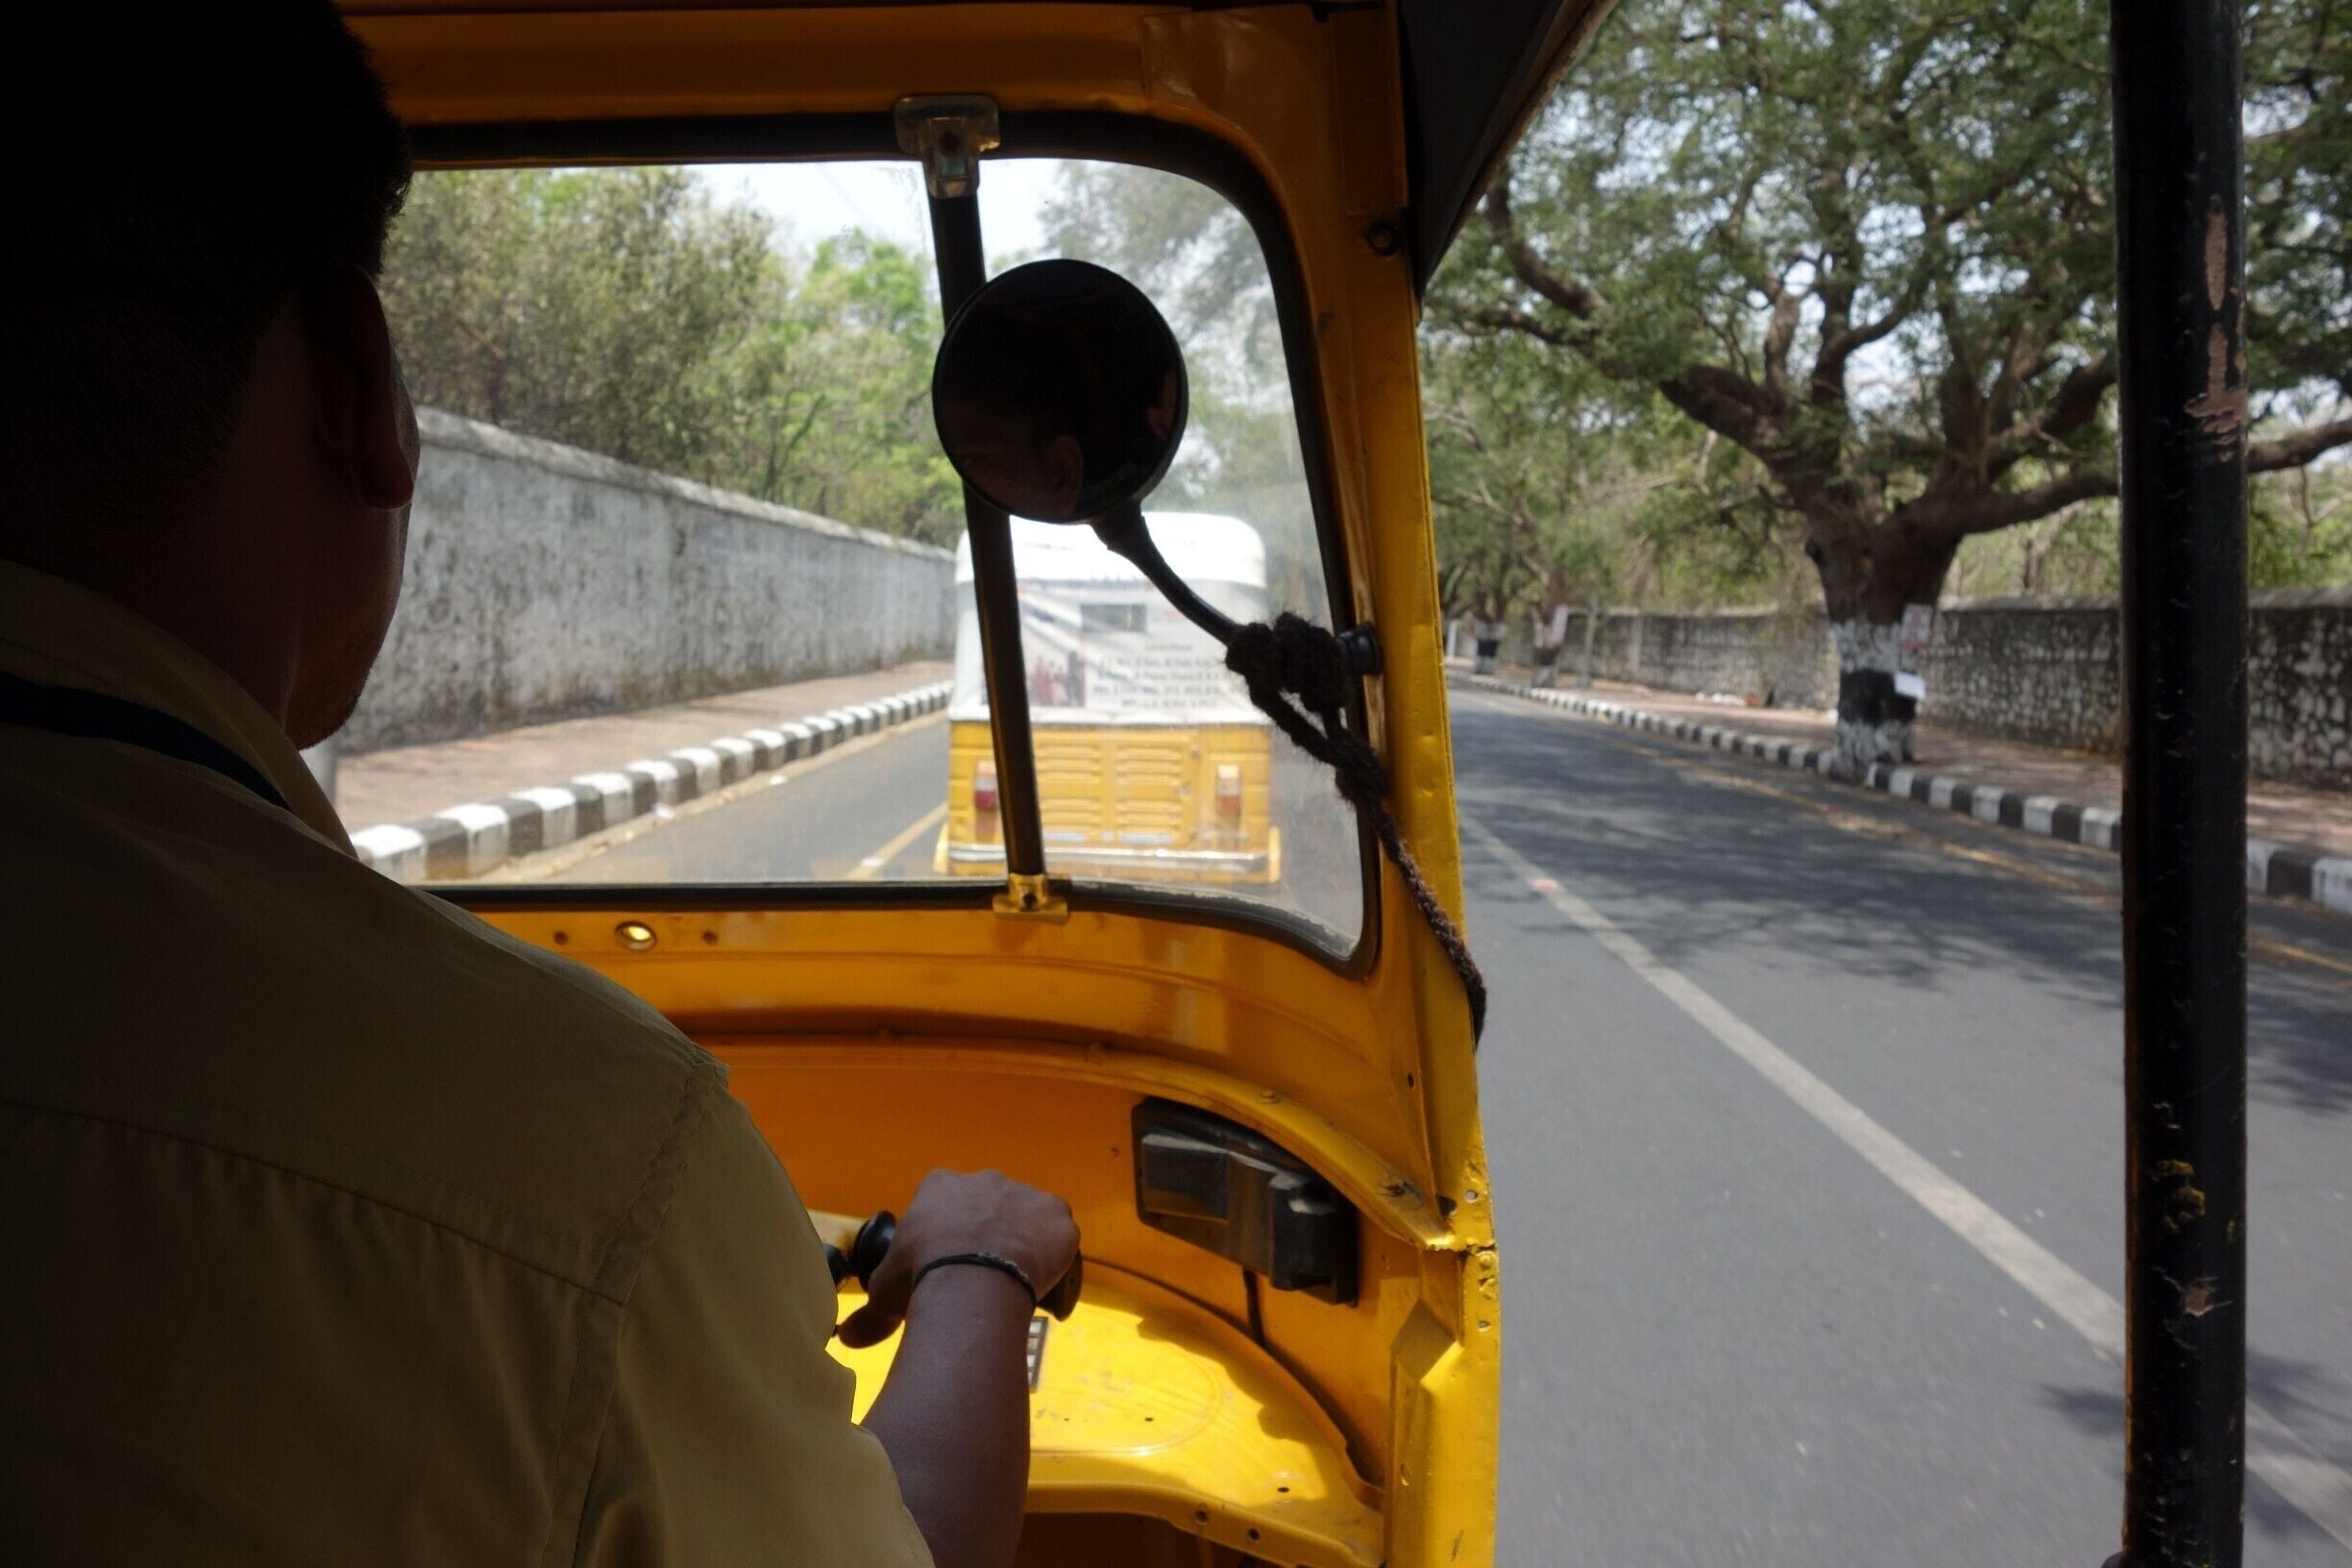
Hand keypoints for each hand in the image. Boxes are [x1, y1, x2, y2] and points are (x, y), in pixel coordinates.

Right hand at [838, 1169, 1076, 1347]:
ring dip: (1022, 1240)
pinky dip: (1054, 1252)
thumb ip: (870, 1313)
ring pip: (1026, 1217)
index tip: (946, 1259)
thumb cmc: (921, 1279)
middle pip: (989, 1204)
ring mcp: (1026, 1193)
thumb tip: (847, 1338)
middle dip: (987, 1231)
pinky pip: (1058, 1232)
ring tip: (1012, 1281)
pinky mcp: (1057, 1215)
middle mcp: (985, 1179)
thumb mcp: (886, 1293)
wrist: (972, 1284)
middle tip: (981, 1273)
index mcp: (940, 1186)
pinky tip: (1043, 1278)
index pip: (944, 1200)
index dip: (947, 1231)